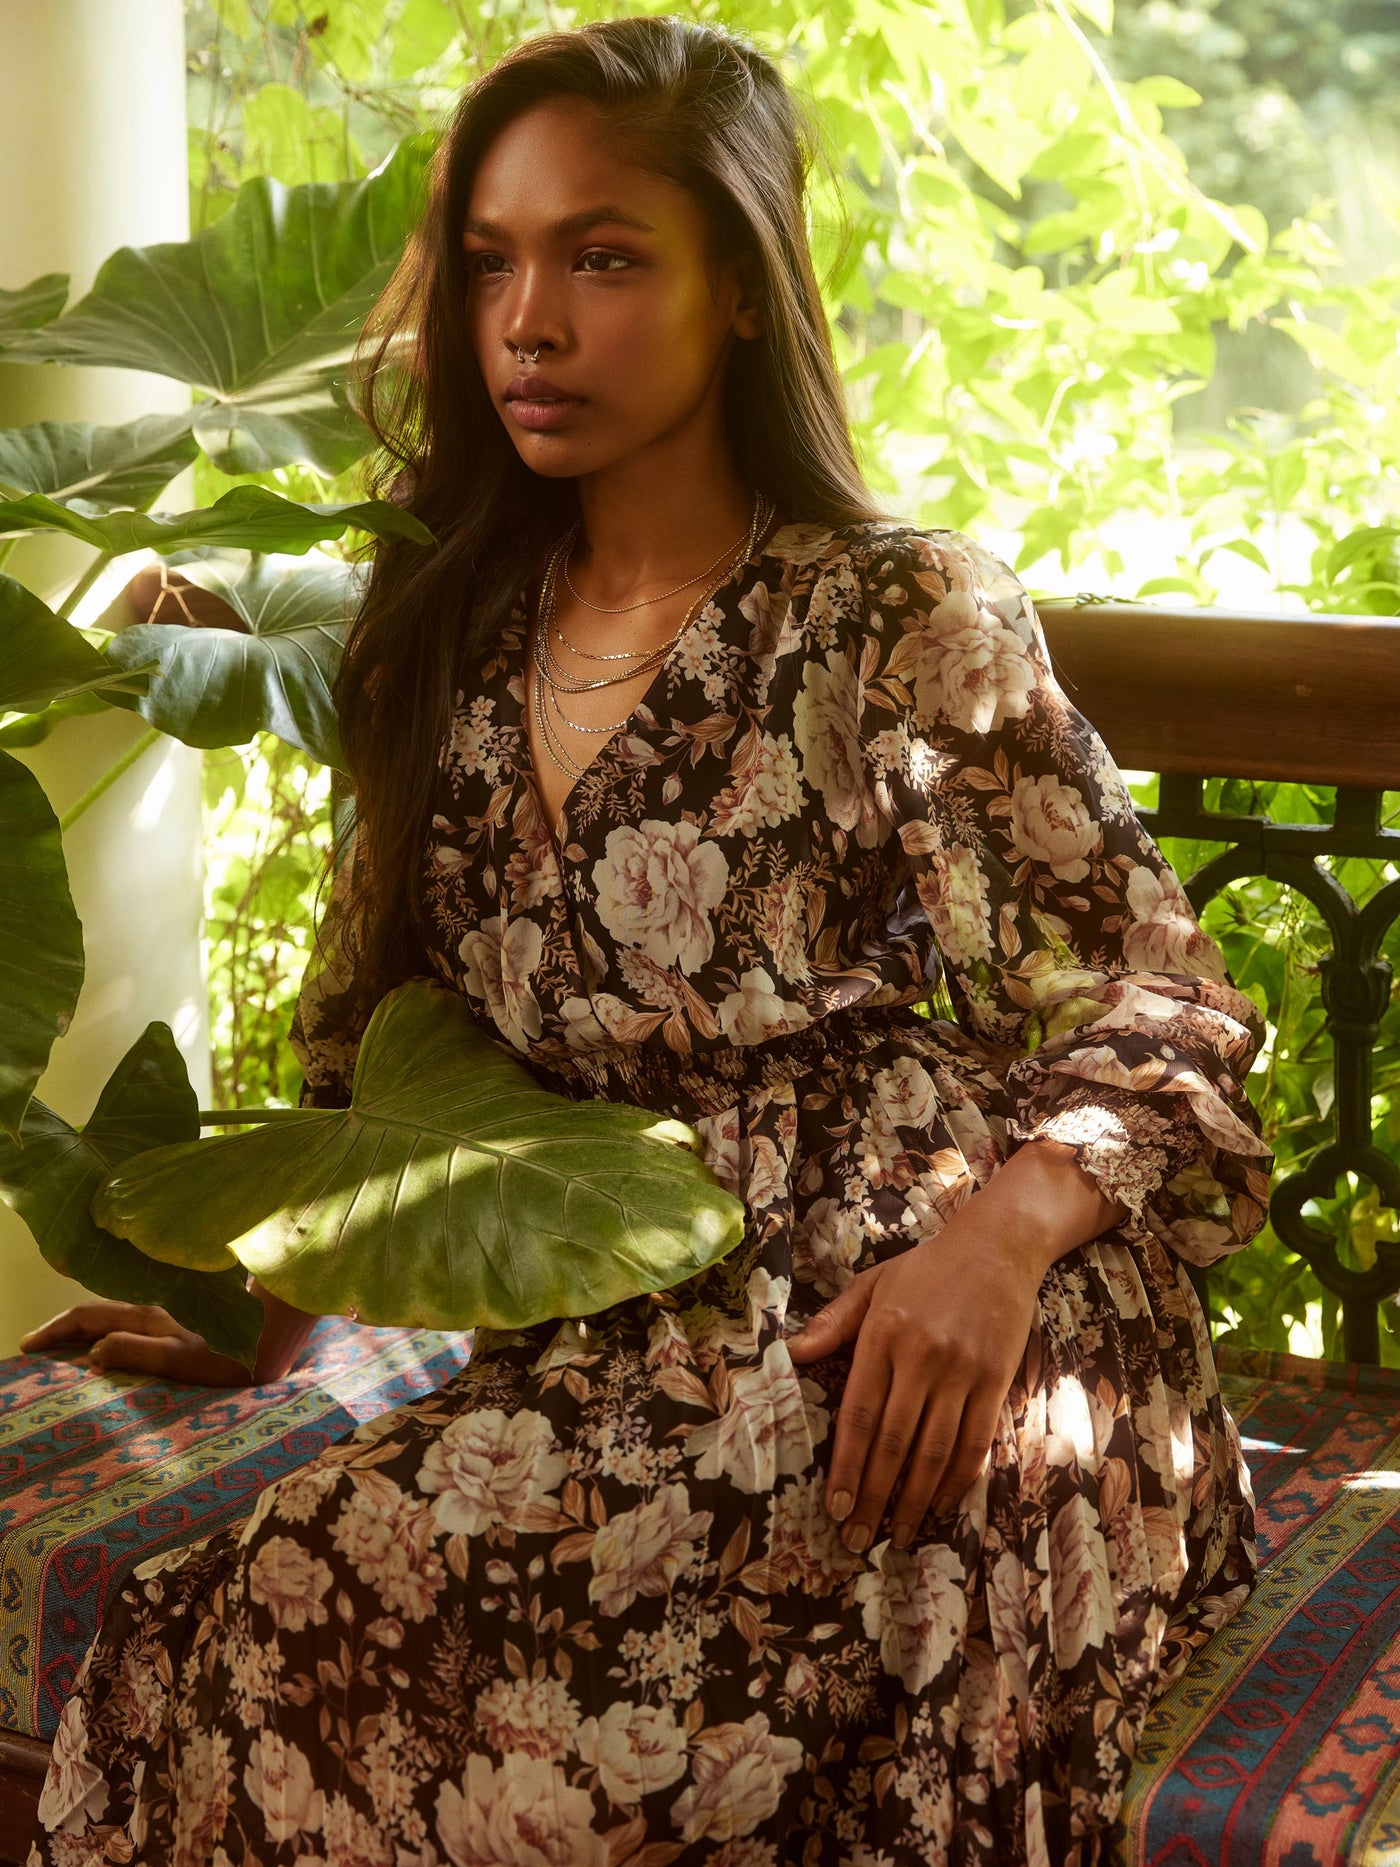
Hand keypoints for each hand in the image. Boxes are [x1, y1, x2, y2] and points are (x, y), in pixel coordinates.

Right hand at [19, 1302, 254, 1386]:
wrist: (274, 1341)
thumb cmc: (232, 1358)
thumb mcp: (182, 1360)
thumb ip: (137, 1352)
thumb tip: (91, 1353)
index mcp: (148, 1316)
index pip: (88, 1316)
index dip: (55, 1330)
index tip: (27, 1347)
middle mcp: (154, 1310)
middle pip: (96, 1313)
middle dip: (62, 1329)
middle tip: (34, 1349)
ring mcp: (169, 1315)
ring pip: (114, 1317)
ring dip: (84, 1331)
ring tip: (63, 1351)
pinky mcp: (183, 1324)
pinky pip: (132, 1325)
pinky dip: (109, 1334)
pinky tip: (109, 1349)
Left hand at [785, 1221, 1045, 1552]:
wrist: (996, 1248)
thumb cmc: (925, 1269)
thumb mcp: (871, 1285)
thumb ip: (832, 1324)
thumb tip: (789, 1355)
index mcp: (883, 1336)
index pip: (859, 1414)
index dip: (847, 1466)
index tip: (836, 1506)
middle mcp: (921, 1358)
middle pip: (894, 1443)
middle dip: (874, 1497)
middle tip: (858, 1539)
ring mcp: (962, 1372)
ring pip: (935, 1451)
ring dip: (914, 1500)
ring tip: (897, 1535)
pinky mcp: (996, 1381)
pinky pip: (975, 1441)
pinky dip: (957, 1480)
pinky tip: (940, 1505)